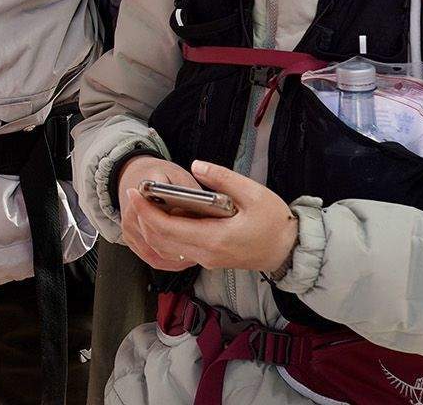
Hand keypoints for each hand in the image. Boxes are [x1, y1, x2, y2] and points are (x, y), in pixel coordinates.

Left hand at [125, 159, 297, 274]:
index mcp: (214, 238)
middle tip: (135, 194)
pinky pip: (178, 249)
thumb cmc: (274, 222)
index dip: (146, 211)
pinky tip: (164, 215)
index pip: (168, 228)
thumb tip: (196, 165)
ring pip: (167, 248)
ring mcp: (207, 258)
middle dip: (143, 218)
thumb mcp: (254, 193)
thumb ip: (223, 178)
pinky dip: (164, 234)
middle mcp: (206, 253)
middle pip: (161, 240)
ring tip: (145, 202)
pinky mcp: (209, 258)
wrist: (289, 251)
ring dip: (152, 227)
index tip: (133, 192)